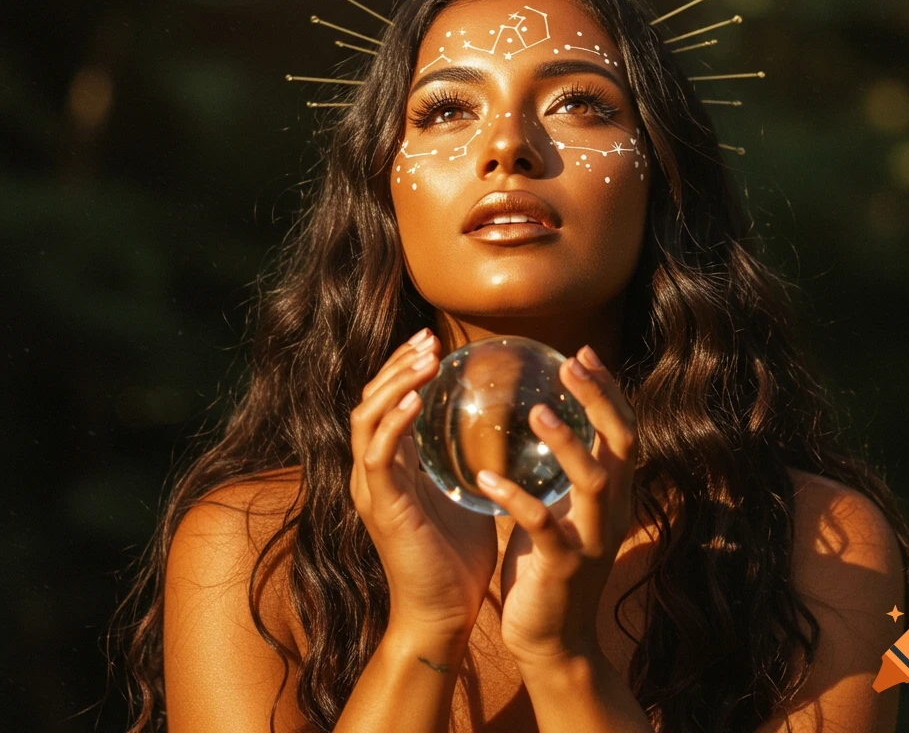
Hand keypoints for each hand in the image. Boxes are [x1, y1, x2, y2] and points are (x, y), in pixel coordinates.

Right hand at [349, 328, 496, 637]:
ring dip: (395, 384)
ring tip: (425, 359)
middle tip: (428, 338)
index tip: (433, 341)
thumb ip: (467, 459)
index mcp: (393, 466)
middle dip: (398, 365)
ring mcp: (371, 488)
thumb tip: (497, 427)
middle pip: (370, 400)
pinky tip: (417, 401)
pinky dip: (393, 423)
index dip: (404, 368)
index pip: (386, 402)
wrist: (445, 614)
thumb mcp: (465, 492)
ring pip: (366, 418)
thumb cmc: (457, 557)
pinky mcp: (380, 507)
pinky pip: (377, 455)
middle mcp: (373, 472)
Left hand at [472, 344, 637, 668]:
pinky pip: (543, 526)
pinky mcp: (563, 568)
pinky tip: (486, 477)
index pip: (622, 430)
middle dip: (599, 399)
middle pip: (621, 443)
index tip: (583, 352)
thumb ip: (561, 470)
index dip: (608, 389)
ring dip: (567, 442)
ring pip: (591, 480)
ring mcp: (591, 539)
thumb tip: (540, 417)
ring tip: (535, 411)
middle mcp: (611, 511)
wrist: (553, 640)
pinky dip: (517, 498)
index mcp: (612, 493)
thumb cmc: (548, 564)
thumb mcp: (561, 508)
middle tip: (571, 363)